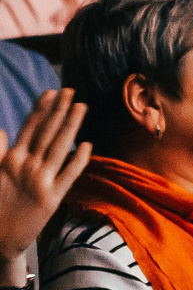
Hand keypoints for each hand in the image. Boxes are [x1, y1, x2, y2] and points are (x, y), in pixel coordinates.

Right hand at [0, 89, 90, 259]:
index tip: (51, 92)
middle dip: (58, 110)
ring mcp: (39, 181)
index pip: (29, 128)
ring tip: (81, 106)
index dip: (41, 109)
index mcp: (10, 159)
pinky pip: (68, 175)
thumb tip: (2, 130)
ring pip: (59, 147)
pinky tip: (87, 145)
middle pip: (46, 133)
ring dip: (71, 125)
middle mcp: (25, 166)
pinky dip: (77, 159)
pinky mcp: (52, 198)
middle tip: (70, 91)